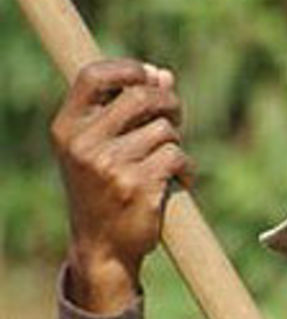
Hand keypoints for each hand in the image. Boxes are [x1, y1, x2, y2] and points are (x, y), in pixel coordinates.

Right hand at [50, 58, 192, 312]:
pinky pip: (177, 157)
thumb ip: (124, 111)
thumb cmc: (102, 194)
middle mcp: (84, 144)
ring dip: (176, 142)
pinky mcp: (138, 186)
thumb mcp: (100, 150)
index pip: (93, 75)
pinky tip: (181, 180)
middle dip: (167, 102)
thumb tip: (163, 75)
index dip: (128, 68)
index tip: (150, 76)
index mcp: (67, 129)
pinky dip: (186, 168)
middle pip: (140, 97)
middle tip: (176, 115)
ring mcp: (110, 166)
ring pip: (164, 130)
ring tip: (169, 161)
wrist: (102, 250)